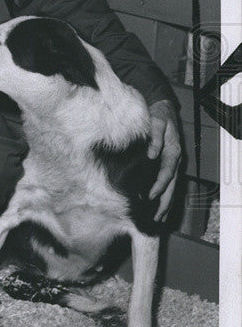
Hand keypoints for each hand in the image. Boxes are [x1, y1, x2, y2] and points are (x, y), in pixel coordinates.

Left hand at [147, 99, 181, 220]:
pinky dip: (164, 194)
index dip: (158, 186)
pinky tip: (159, 203)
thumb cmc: (159, 115)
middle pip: (171, 185)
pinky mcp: (168, 162)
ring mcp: (173, 162)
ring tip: (159, 218)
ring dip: (166, 202)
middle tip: (157, 218)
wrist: (163, 108)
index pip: (166, 173)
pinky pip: (168, 182)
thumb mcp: (157, 122)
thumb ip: (154, 137)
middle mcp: (175, 159)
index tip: (150, 197)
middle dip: (164, 202)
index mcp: (173, 152)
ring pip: (171, 186)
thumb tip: (152, 154)